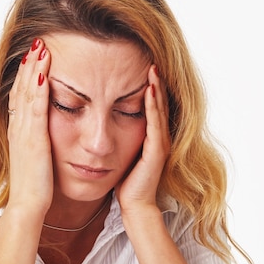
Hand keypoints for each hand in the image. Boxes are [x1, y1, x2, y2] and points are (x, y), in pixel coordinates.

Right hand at [6, 38, 52, 218]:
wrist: (28, 206)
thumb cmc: (34, 188)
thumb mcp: (35, 160)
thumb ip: (37, 145)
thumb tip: (44, 137)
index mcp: (20, 133)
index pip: (21, 97)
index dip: (26, 76)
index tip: (34, 57)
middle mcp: (19, 128)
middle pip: (22, 89)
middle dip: (29, 65)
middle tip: (37, 42)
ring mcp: (24, 133)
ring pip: (28, 93)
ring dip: (34, 69)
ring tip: (41, 47)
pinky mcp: (34, 140)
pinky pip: (37, 108)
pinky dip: (40, 88)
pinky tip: (46, 73)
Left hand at [117, 65, 170, 215]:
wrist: (135, 205)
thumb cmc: (125, 182)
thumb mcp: (121, 153)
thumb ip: (118, 136)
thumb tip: (103, 120)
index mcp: (150, 137)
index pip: (150, 106)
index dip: (149, 87)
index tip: (141, 65)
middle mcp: (159, 137)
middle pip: (158, 103)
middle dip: (155, 81)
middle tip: (151, 58)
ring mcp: (160, 143)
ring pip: (159, 110)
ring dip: (157, 88)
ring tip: (153, 68)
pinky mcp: (157, 151)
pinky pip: (155, 123)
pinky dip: (153, 106)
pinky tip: (150, 90)